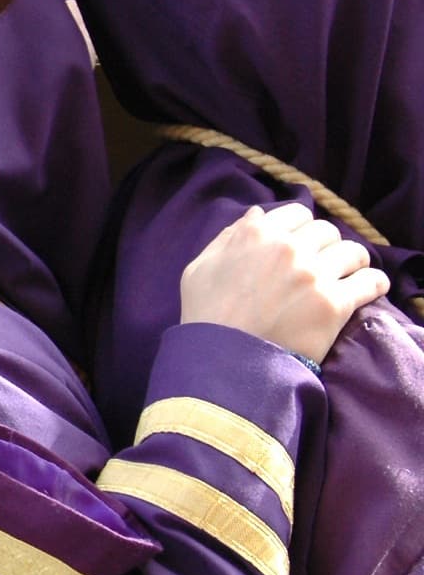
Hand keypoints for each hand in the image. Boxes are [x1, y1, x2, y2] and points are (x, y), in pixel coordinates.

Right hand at [180, 204, 387, 362]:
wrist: (225, 361)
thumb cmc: (206, 315)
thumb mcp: (199, 268)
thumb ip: (228, 237)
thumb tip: (258, 214)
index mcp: (255, 234)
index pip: (298, 213)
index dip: (301, 228)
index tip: (302, 244)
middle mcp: (288, 248)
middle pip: (327, 231)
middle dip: (326, 245)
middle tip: (322, 264)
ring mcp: (314, 275)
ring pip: (353, 252)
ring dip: (352, 262)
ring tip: (347, 276)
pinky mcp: (334, 303)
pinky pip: (371, 281)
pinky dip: (374, 283)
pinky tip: (369, 289)